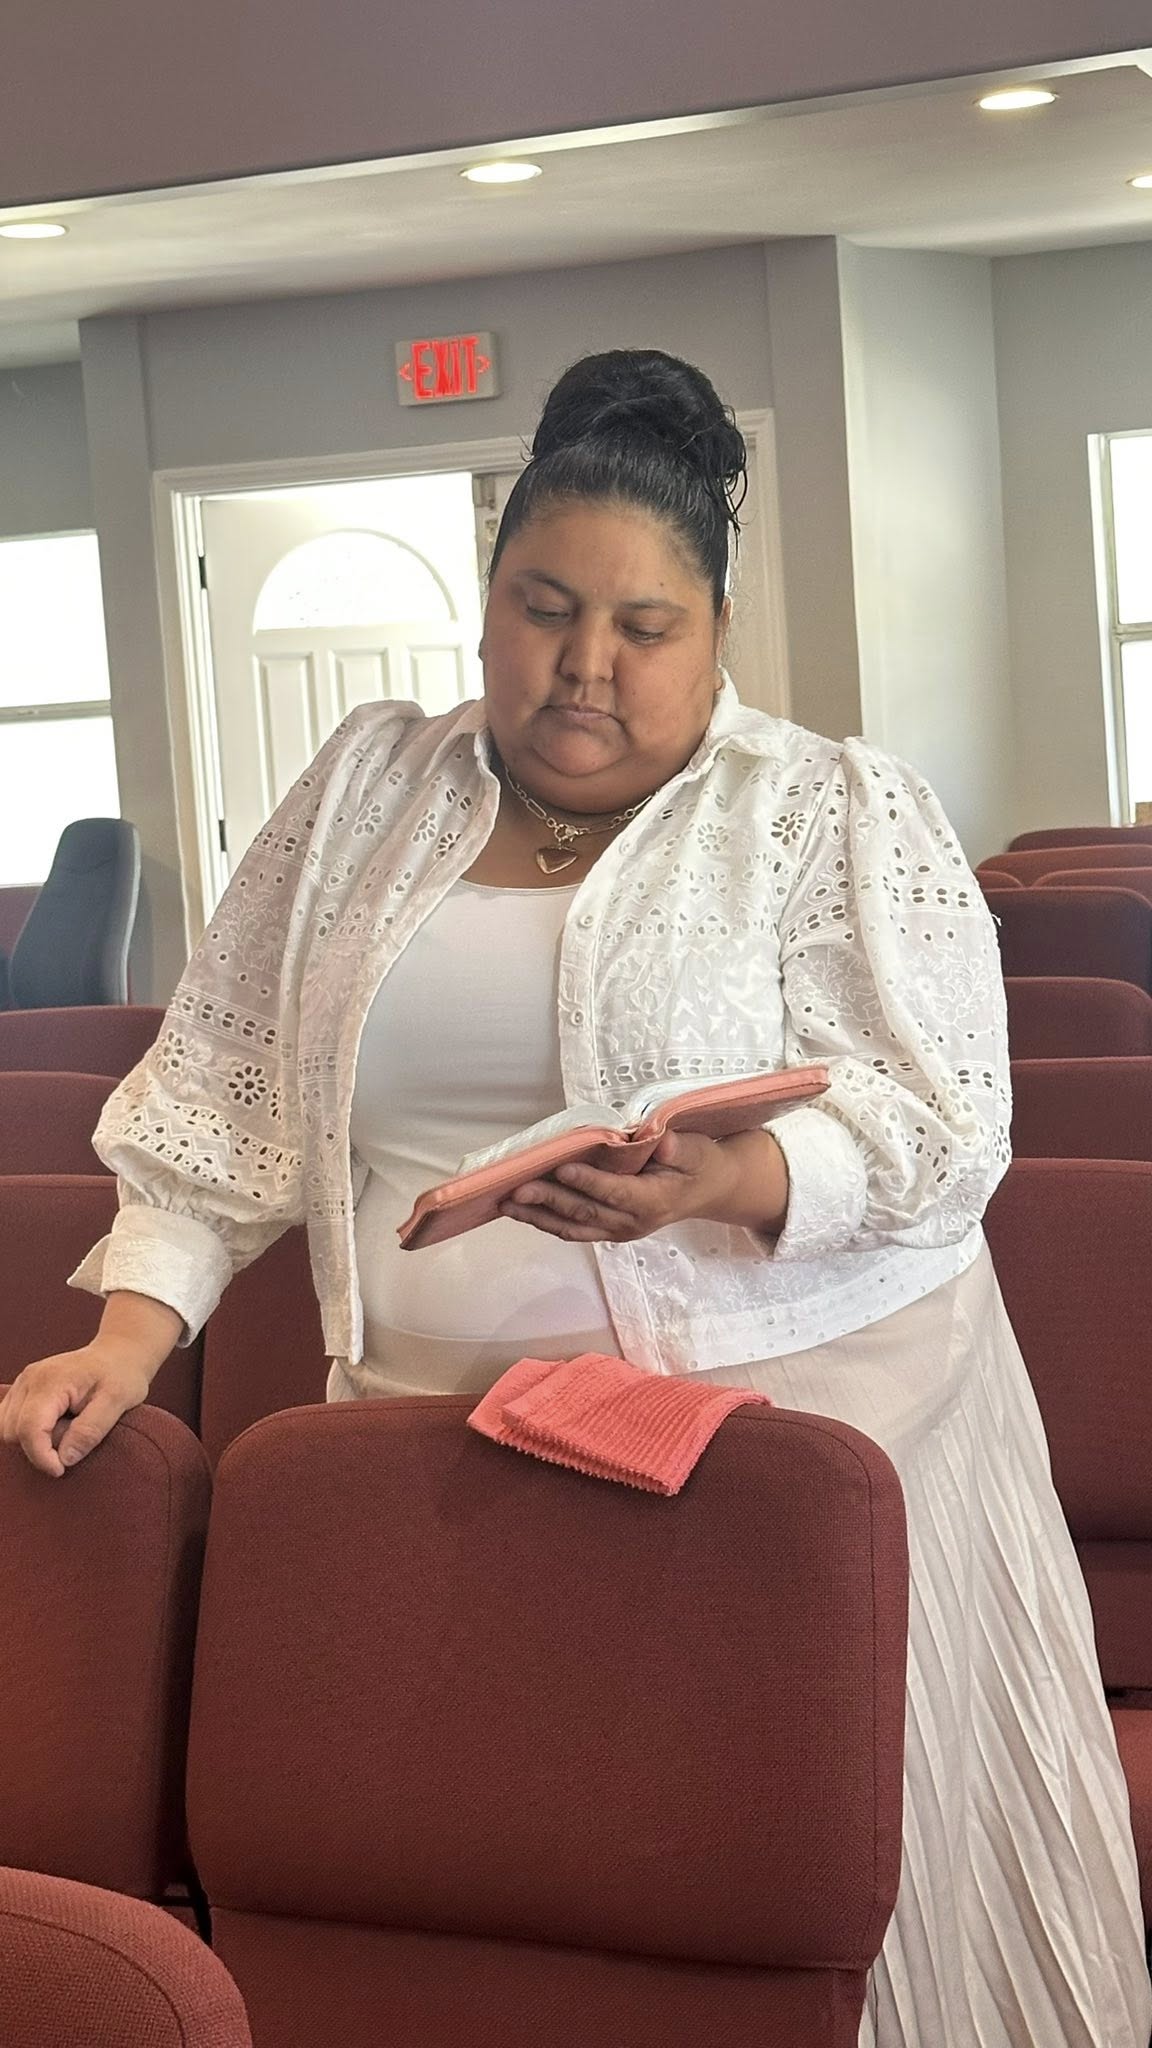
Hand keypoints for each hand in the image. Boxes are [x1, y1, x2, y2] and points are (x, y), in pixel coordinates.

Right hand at [0, 1342, 153, 1477]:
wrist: (118, 1354)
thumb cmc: (122, 1375)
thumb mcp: (117, 1402)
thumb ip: (90, 1431)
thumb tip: (64, 1458)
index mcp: (51, 1381)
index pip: (29, 1428)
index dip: (41, 1456)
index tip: (62, 1469)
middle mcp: (29, 1379)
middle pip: (13, 1431)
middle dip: (40, 1447)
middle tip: (73, 1438)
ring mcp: (22, 1383)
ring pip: (7, 1429)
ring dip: (33, 1440)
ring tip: (65, 1429)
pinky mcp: (21, 1389)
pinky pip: (9, 1421)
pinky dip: (28, 1432)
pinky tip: (54, 1426)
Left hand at [499, 1127, 789, 1243]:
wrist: (709, 1190)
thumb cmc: (701, 1164)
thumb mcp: (700, 1151)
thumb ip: (681, 1149)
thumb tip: (663, 1143)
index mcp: (654, 1201)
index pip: (615, 1192)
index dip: (588, 1182)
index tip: (562, 1168)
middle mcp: (633, 1221)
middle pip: (585, 1212)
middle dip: (549, 1199)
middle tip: (518, 1187)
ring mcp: (618, 1230)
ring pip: (573, 1226)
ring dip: (538, 1215)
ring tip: (508, 1203)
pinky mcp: (608, 1230)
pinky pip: (573, 1229)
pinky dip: (545, 1221)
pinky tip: (522, 1210)